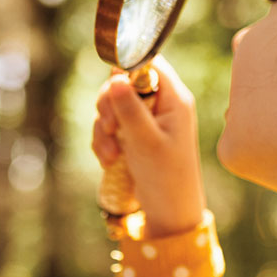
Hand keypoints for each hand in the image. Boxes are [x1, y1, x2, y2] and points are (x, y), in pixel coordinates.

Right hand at [92, 59, 205, 236]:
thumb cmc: (166, 178)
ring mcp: (146, 121)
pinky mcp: (133, 137)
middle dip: (108, 105)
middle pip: (123, 82)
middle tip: (110, 128)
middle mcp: (161, 105)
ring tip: (110, 154)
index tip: (113, 94)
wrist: (169, 214)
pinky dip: (104, 142)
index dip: (125, 71)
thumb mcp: (146, 141)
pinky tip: (109, 161)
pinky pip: (109, 128)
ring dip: (103, 129)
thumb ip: (130, 108)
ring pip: (112, 107)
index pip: (147, 62)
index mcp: (173, 98)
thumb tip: (115, 76)